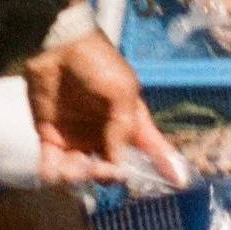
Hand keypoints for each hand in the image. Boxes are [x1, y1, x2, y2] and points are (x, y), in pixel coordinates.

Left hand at [24, 22, 189, 190]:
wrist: (55, 46)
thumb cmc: (96, 63)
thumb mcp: (122, 90)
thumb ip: (123, 129)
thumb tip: (118, 166)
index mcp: (128, 121)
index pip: (150, 148)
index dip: (165, 165)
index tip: (180, 183)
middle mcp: (104, 133)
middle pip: (112, 170)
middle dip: (109, 176)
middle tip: (105, 169)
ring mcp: (77, 137)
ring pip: (81, 173)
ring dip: (79, 176)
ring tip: (76, 167)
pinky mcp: (50, 137)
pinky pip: (52, 165)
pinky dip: (53, 174)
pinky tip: (54, 172)